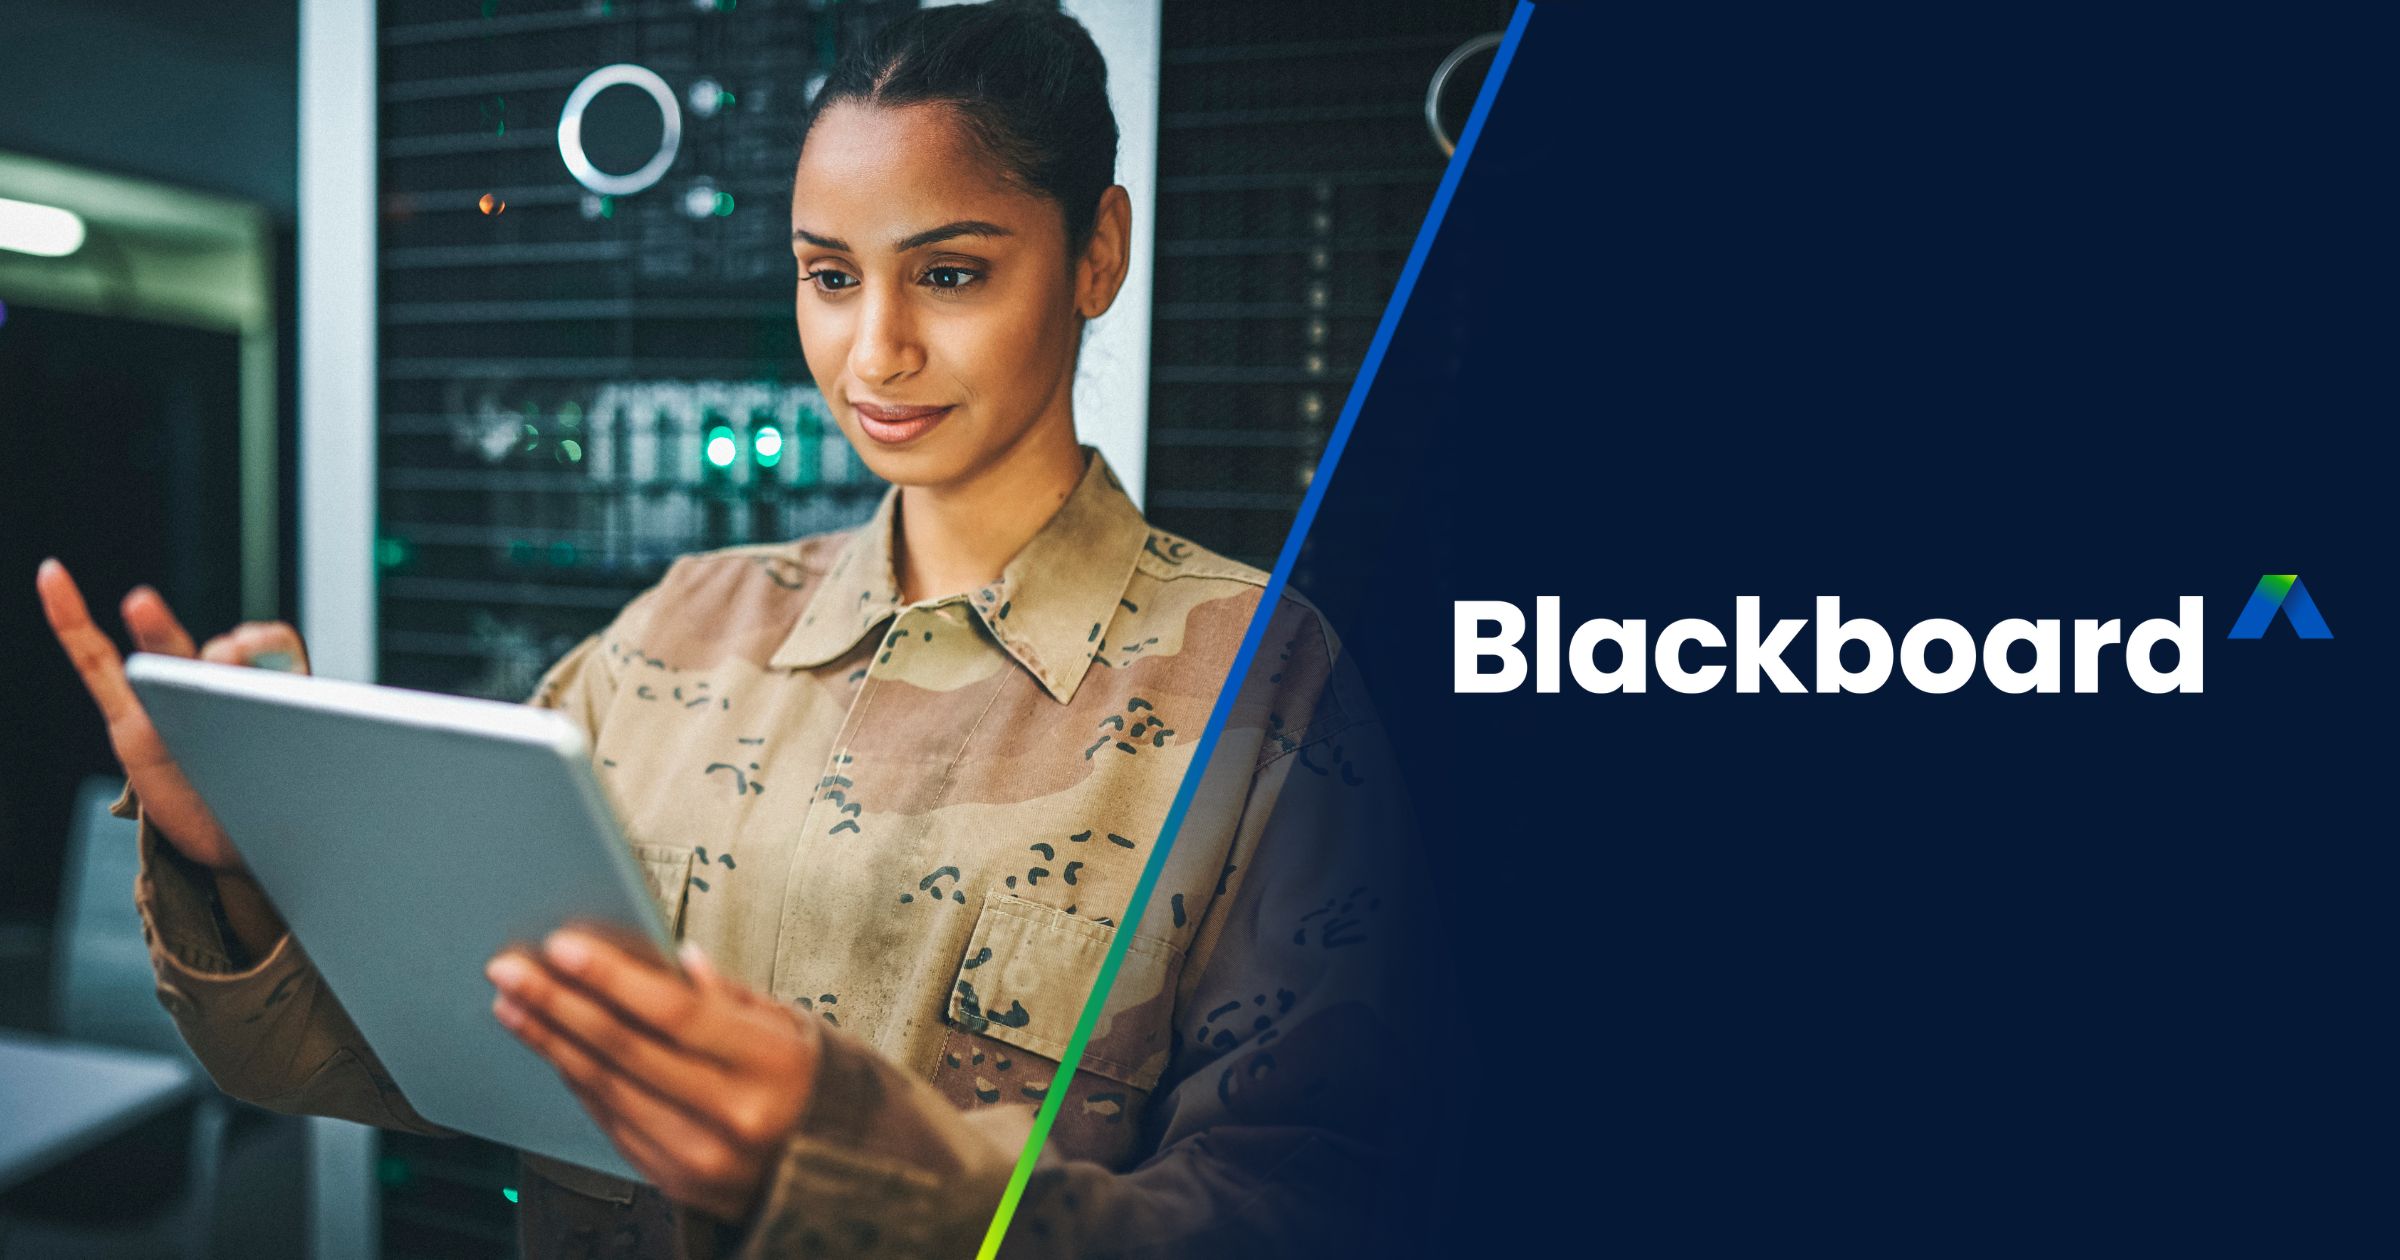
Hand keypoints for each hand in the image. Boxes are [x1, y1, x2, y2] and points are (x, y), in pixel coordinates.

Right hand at [35, 558, 309, 871]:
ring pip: (161, 653)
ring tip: (141, 605)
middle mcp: (221, 688)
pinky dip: (71, 620)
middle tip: (230, 655)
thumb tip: (265, 694)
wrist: (237, 844)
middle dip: (226, 655)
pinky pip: (94, 663)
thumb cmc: (277, 800)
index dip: (268, 642)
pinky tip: (52, 576)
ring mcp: (171, 702)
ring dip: (153, 625)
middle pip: (220, 651)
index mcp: (270, 690)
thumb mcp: (303, 772)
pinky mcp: (128, 723)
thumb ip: (295, 735)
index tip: (262, 650)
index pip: (273, 645)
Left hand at [487, 932, 820, 1219]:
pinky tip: (553, 1050)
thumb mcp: (794, 1026)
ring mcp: (703, 1158)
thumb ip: (729, 996)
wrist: (850, 1172)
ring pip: (608, 1089)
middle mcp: (736, 1117)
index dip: (612, 977)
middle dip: (558, 1003)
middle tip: (511, 969)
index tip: (563, 947)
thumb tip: (672, 961)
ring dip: (552, 1042)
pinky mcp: (678, 1184)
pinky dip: (577, 1082)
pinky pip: (612, 1123)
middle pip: (627, 1050)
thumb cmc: (820, 1087)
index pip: (676, 1012)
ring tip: (514, 1004)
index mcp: (773, 1065)